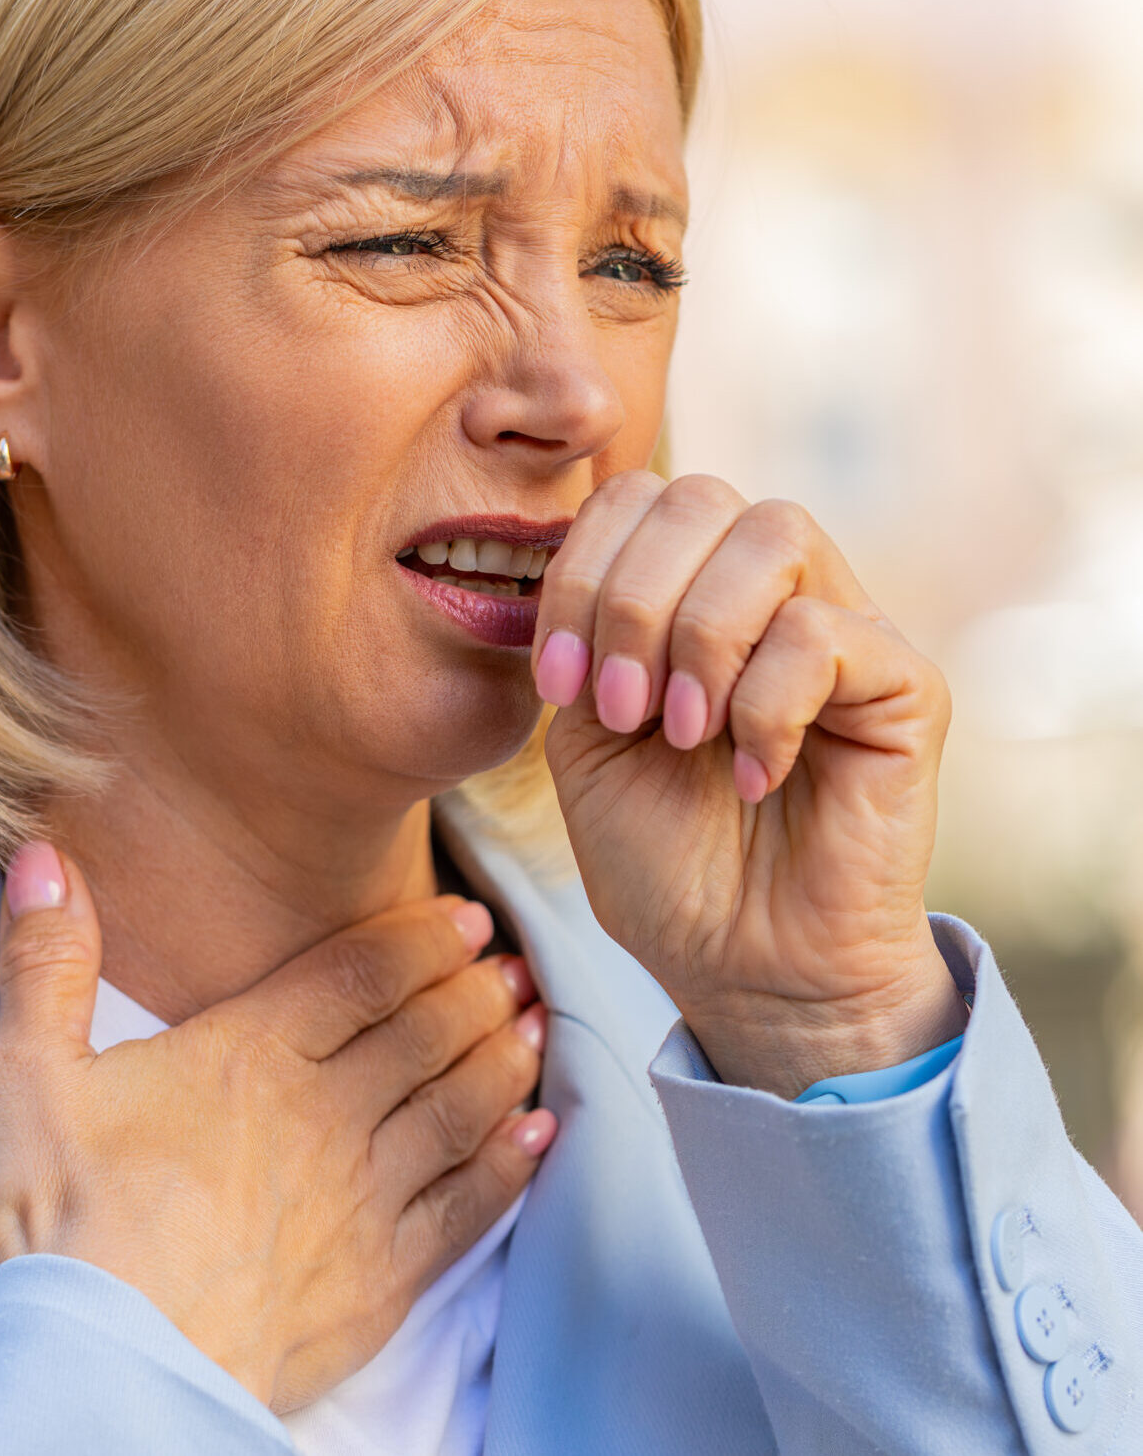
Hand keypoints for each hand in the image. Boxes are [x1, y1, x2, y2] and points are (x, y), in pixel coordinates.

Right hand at [0, 842, 553, 1411]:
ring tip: (537, 1024)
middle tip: (514, 964)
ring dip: (503, 1059)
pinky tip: (538, 1135)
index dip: (421, 938)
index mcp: (253, 1052)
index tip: (467, 918)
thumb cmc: (66, 1219)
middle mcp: (325, 1111)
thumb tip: (39, 856)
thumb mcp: (28, 1076)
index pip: (361, 973)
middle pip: (423, 1032)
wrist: (112, 1367)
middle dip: (475, 990)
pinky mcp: (381, 1278)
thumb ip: (46, 962)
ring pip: (456, 1106)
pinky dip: (510, 1165)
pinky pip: (467, 1208)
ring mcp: (362, 1196)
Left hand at [531, 471, 967, 1097]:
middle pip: (699, 496)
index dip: (581, 569)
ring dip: (699, 635)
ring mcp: (844, 628)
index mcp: (689, 589)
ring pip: (774, 533)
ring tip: (679, 734)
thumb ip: (582, 635)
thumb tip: (583, 559)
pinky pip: (827, 632)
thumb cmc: (661, 854)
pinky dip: (764, 704)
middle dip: (629, 600)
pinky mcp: (905, 686)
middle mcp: (771, 591)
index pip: (638, 495)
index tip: (554, 681)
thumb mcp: (583, 734)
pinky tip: (751, 774)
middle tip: (619, 711)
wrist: (737, 965)